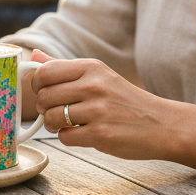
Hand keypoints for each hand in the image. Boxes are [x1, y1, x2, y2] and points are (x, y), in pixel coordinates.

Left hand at [30, 50, 168, 159]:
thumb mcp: (100, 76)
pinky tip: (82, 134)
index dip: (37, 85)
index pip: (45, 72)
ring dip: (54, 125)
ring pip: (51, 118)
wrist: (162, 124)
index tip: (45, 92)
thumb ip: (64, 68)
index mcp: (92, 67)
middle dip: (45, 108)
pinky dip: (68, 138)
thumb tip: (33, 56)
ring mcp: (97, 110)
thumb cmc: (126, 101)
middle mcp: (93, 85)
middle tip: (57, 112)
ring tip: (68, 124)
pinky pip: (64, 137)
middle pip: (44, 97)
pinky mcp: (100, 134)